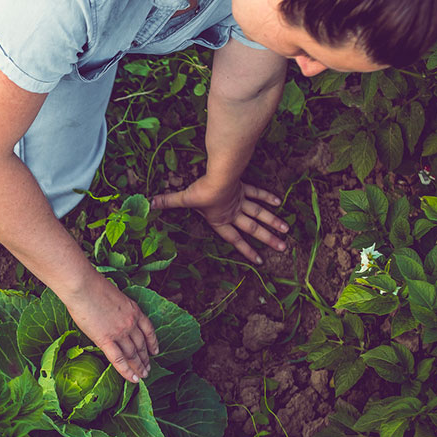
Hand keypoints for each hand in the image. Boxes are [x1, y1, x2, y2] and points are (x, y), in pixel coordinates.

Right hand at [59, 279, 158, 382]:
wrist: (83, 286)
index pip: (148, 330)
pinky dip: (126, 371)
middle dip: (145, 359)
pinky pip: (118, 359)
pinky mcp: (105, 340)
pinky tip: (132, 379)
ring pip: (133, 354)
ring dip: (139, 367)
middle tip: (148, 369)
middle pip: (141, 345)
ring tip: (142, 376)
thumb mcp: (114, 296)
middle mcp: (131, 323)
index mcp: (134, 310)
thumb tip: (112, 316)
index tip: (155, 351)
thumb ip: (118, 309)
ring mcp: (119, 332)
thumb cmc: (92, 286)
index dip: (153, 343)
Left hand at [150, 178, 288, 264]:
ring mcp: (241, 201)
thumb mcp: (183, 199)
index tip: (260, 260)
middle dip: (268, 239)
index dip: (247, 250)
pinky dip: (267, 197)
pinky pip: (257, 193)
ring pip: (260, 214)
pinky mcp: (244, 187)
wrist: (219, 176)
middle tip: (283, 248)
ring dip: (273, 222)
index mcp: (221, 220)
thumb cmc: (201, 192)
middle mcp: (234, 213)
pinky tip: (278, 202)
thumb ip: (168, 202)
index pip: (235, 239)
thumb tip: (149, 204)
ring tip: (287, 231)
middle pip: (254, 228)